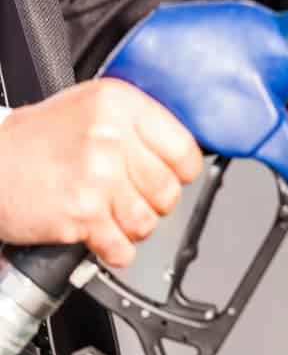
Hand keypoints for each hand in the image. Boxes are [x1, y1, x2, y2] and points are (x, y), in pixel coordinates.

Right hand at [0, 80, 202, 268]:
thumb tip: (179, 151)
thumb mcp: (90, 107)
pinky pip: (121, 246)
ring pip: (148, 220)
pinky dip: (116, 250)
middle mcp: (111, 138)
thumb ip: (135, 123)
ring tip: (115, 217)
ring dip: (135, 227)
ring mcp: (97, 177)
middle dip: (157, 203)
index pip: (184, 148)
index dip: (182, 170)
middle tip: (135, 199)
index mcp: (119, 105)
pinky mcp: (81, 214)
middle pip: (169, 188)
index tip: (173, 176)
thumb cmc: (35, 140)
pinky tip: (103, 238)